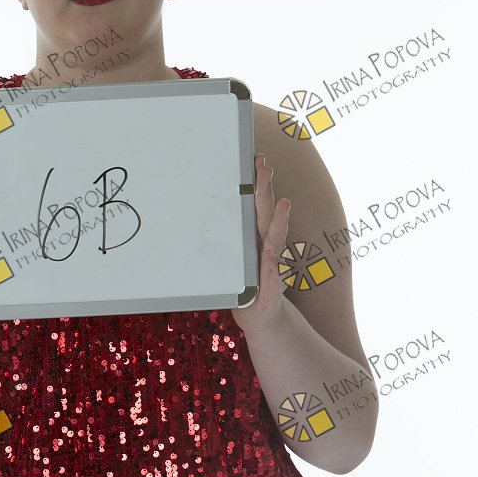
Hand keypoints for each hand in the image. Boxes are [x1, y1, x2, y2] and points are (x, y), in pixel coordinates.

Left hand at [231, 154, 289, 334]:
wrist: (260, 316)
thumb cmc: (245, 285)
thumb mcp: (229, 259)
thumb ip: (224, 242)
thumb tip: (195, 216)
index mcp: (255, 236)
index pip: (257, 204)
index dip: (258, 183)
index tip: (257, 160)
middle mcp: (266, 246)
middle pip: (266, 214)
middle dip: (266, 190)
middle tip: (266, 168)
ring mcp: (271, 265)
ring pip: (275, 238)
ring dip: (278, 221)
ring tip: (282, 204)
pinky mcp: (271, 286)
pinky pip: (271, 274)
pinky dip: (271, 263)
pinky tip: (271, 252)